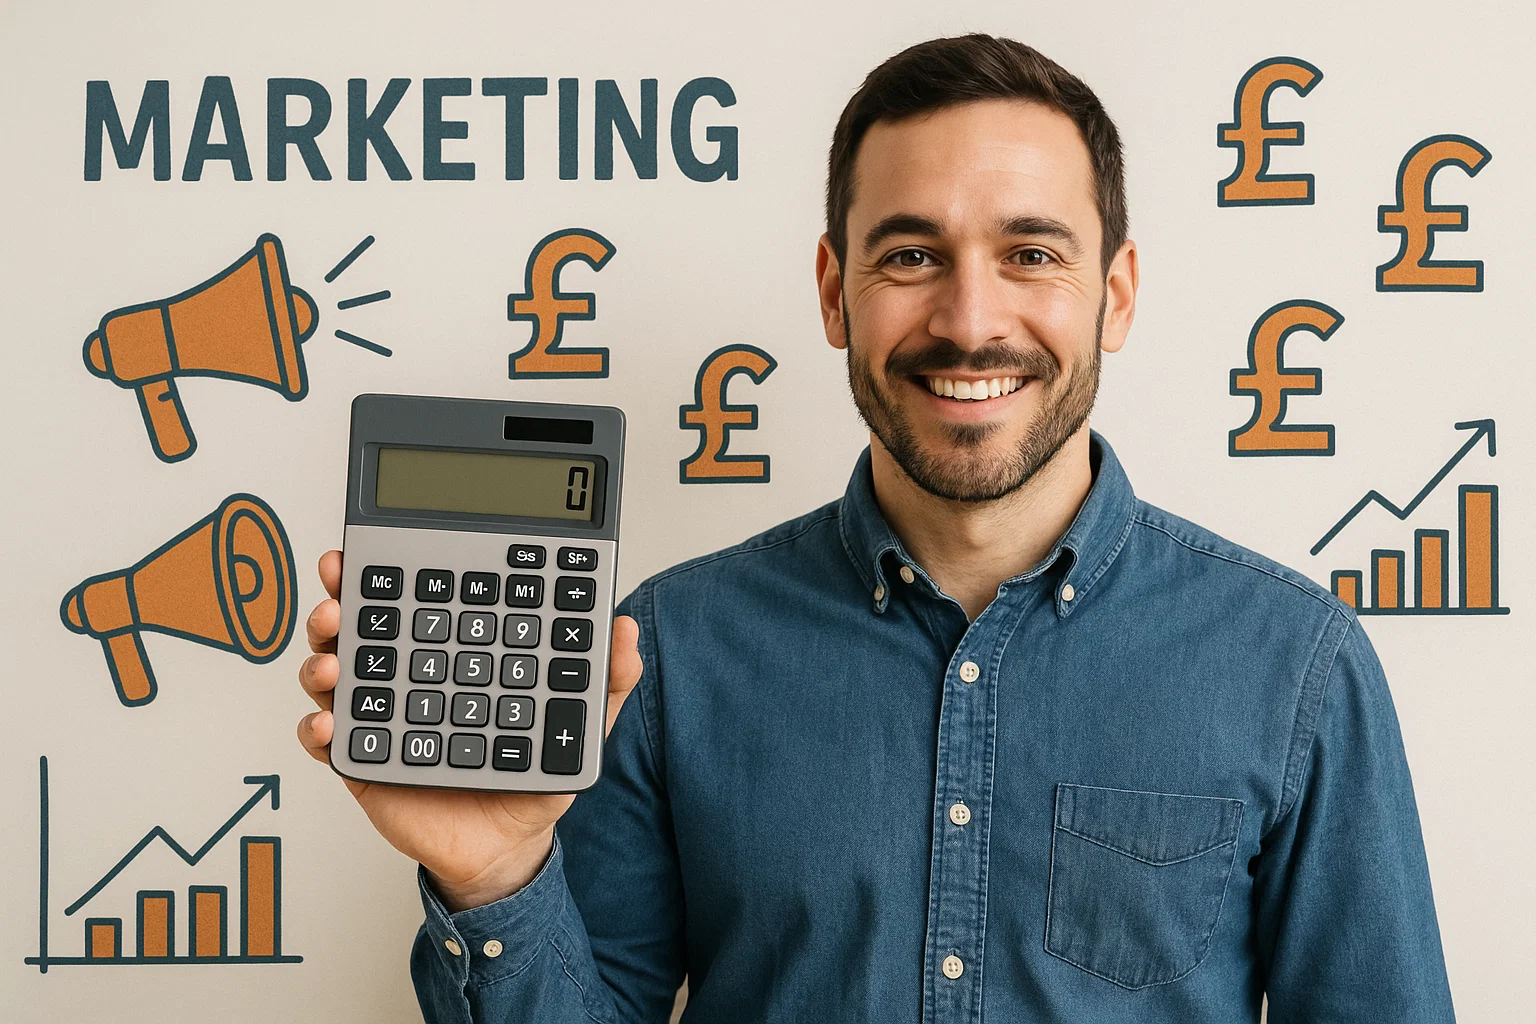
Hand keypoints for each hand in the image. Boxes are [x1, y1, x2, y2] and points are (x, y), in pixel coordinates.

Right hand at [296, 550, 642, 910]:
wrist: (509, 848)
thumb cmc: (534, 776)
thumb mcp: (576, 725)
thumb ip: (603, 680)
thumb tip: (625, 629)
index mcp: (454, 654)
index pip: (420, 601)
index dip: (393, 572)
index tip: (377, 552)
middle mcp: (411, 677)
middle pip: (364, 628)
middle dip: (340, 603)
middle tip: (337, 595)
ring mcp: (385, 718)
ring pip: (338, 677)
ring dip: (324, 660)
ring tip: (330, 662)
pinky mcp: (367, 763)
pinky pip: (331, 745)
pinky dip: (318, 732)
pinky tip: (326, 725)